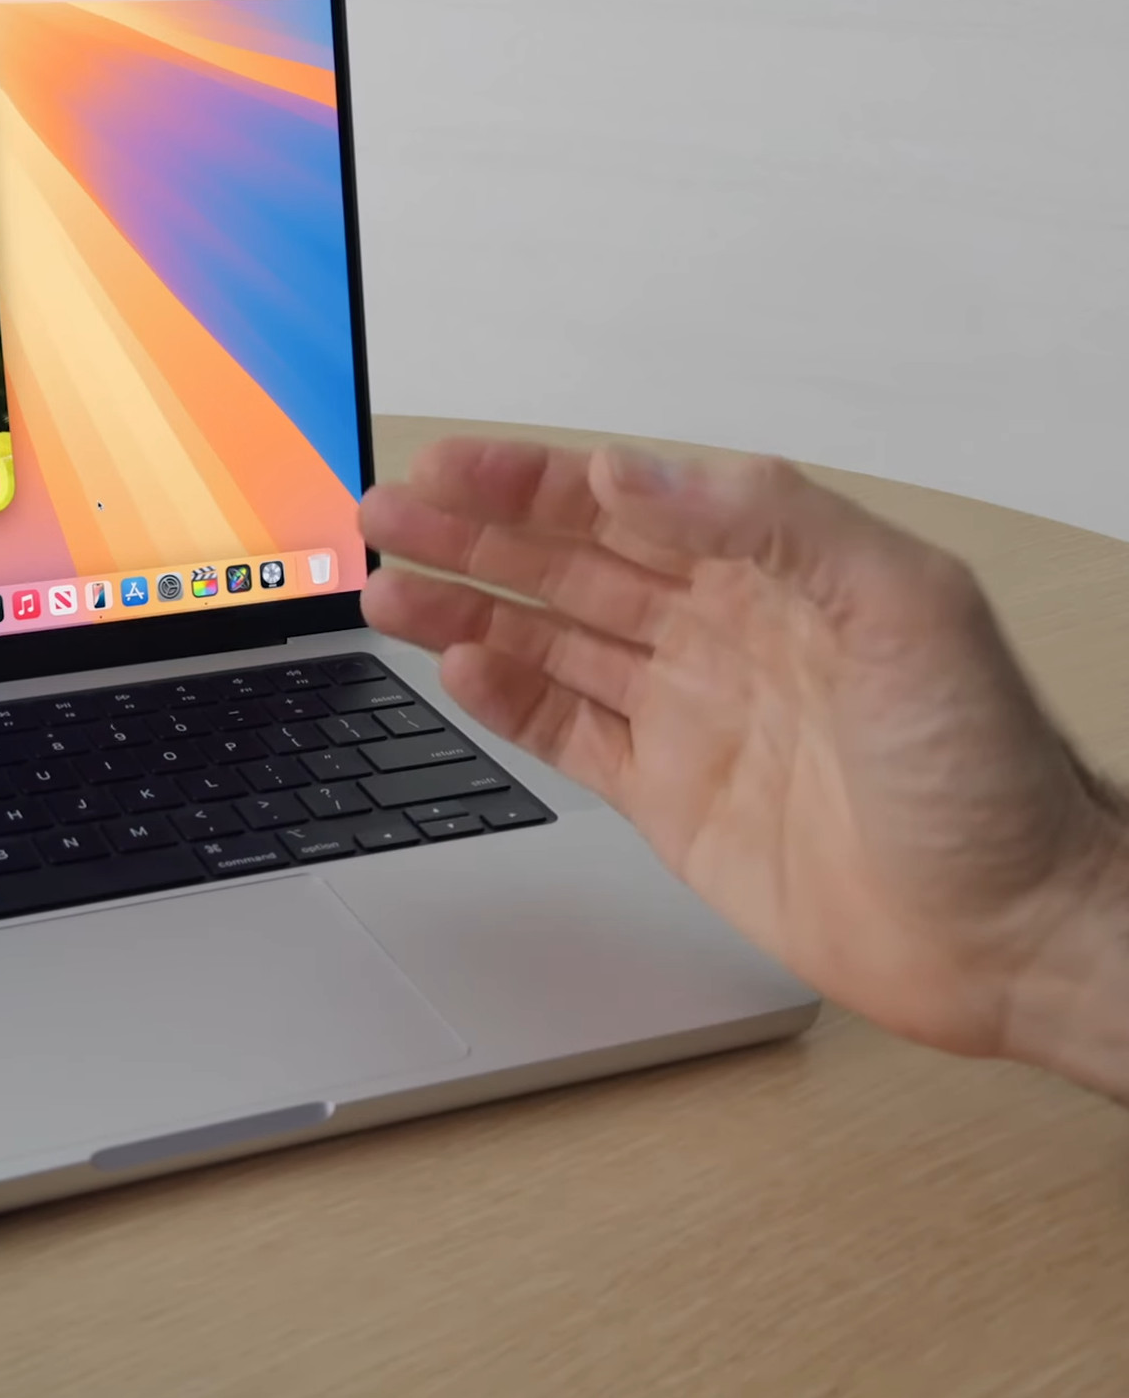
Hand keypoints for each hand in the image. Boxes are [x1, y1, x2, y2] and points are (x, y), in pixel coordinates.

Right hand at [360, 437, 1128, 1094]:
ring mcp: (690, 714)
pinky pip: (567, 733)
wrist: (1012, 931)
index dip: (530, 480)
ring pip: (549, 642)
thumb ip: (774, 522)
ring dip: (467, 610)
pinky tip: (457, 671)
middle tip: (385, 514)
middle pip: (567, 564)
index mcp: (775, 570)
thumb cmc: (990, 771)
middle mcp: (722, 631)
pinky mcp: (670, 798)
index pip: (625, 503)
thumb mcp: (909, 606)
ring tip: (388, 589)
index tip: (450, 467)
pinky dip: (506, 700)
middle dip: (472, 535)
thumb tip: (638, 475)